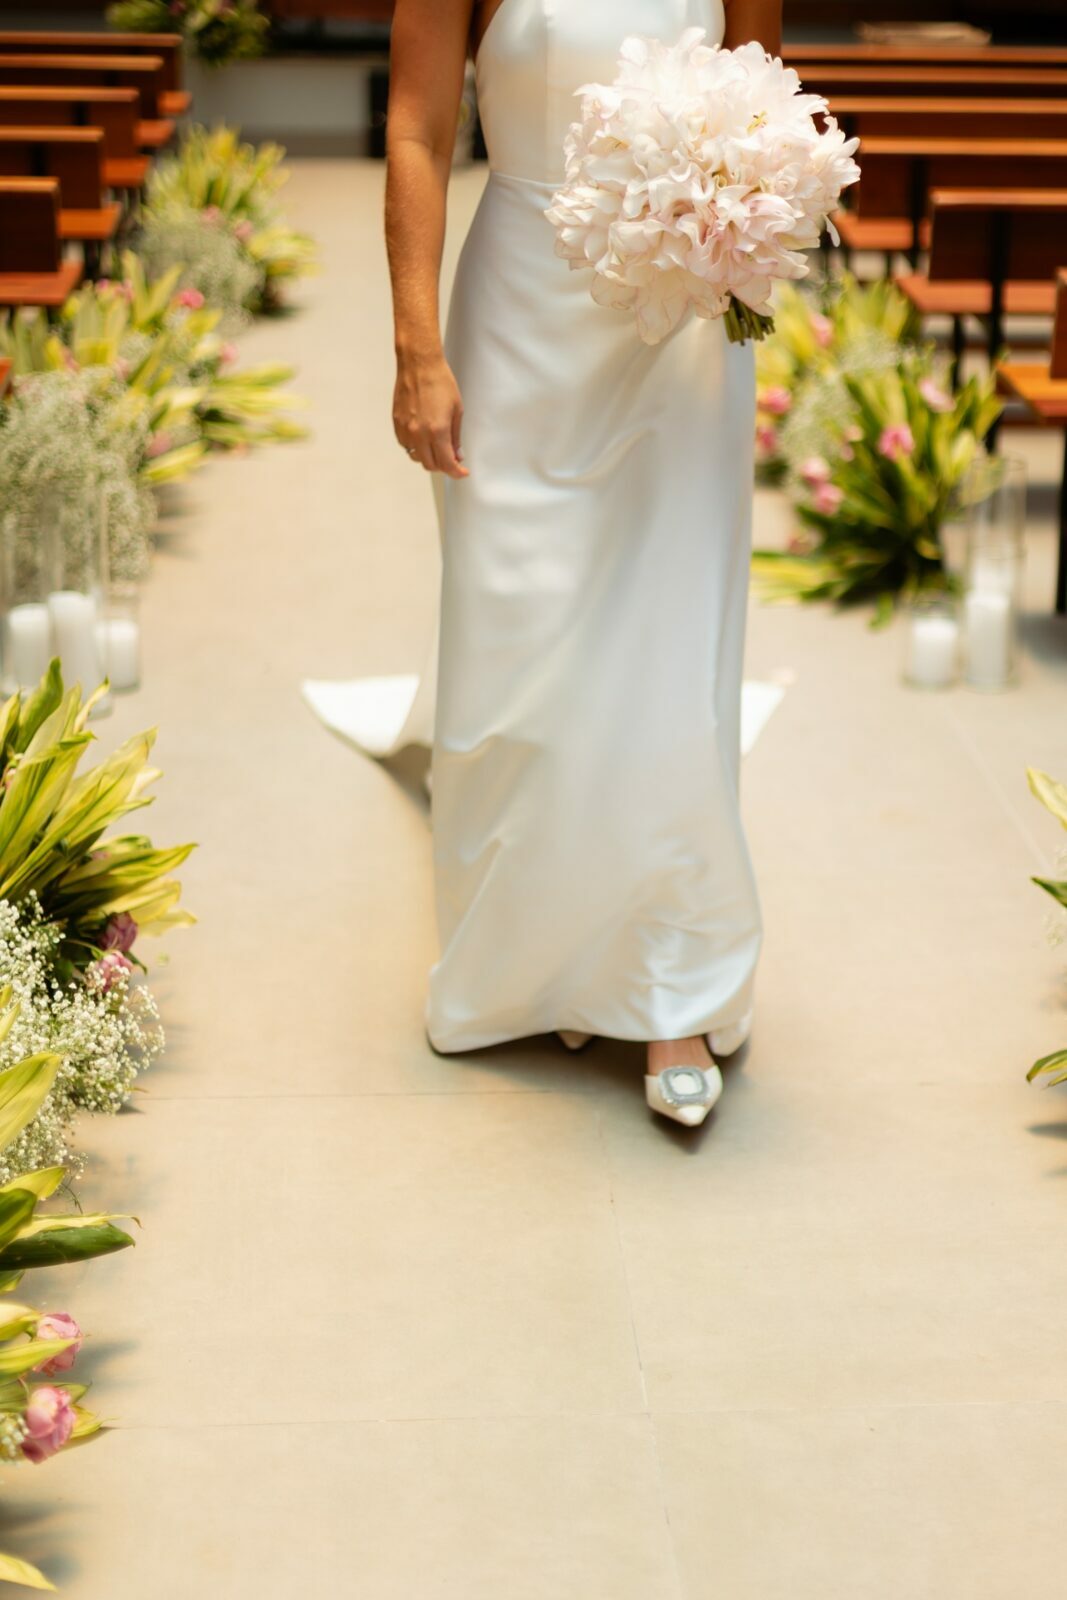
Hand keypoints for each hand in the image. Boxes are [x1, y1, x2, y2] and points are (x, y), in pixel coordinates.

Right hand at [392, 350, 468, 477]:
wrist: (418, 364)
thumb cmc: (440, 382)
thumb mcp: (457, 410)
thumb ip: (455, 436)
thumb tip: (457, 455)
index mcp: (437, 431)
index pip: (446, 464)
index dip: (456, 472)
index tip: (462, 472)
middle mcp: (419, 433)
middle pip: (430, 465)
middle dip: (443, 466)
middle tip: (452, 459)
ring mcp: (405, 429)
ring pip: (416, 457)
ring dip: (428, 457)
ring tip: (437, 447)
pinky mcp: (396, 423)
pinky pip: (406, 445)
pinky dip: (415, 447)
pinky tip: (423, 438)